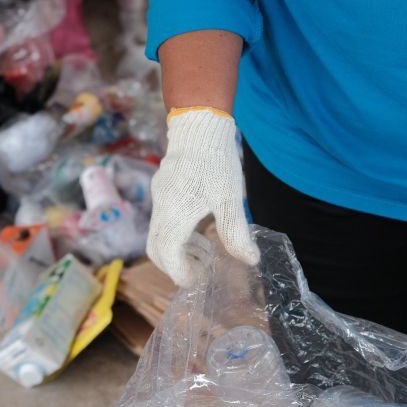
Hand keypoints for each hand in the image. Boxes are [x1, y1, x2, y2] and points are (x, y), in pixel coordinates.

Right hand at [145, 108, 257, 284]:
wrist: (198, 125)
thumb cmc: (215, 162)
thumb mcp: (230, 200)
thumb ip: (236, 233)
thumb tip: (250, 260)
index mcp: (176, 215)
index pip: (168, 255)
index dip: (180, 273)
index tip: (196, 280)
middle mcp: (162, 208)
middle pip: (156, 249)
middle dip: (174, 266)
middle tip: (198, 270)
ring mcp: (159, 197)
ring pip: (157, 234)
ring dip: (177, 249)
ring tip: (204, 249)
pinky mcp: (162, 188)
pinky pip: (161, 220)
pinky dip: (176, 233)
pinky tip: (199, 226)